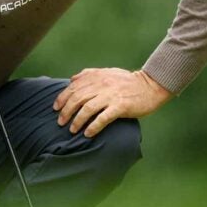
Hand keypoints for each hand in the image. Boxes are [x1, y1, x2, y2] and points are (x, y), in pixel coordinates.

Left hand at [53, 68, 172, 136]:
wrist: (150, 85)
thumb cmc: (128, 81)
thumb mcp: (108, 72)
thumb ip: (89, 74)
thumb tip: (72, 80)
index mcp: (97, 76)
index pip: (74, 87)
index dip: (62, 98)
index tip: (56, 108)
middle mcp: (102, 85)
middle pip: (77, 98)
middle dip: (66, 111)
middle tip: (60, 122)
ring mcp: (111, 96)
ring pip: (87, 109)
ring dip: (77, 121)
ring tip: (72, 130)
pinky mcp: (120, 106)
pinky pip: (103, 118)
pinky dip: (93, 126)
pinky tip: (88, 133)